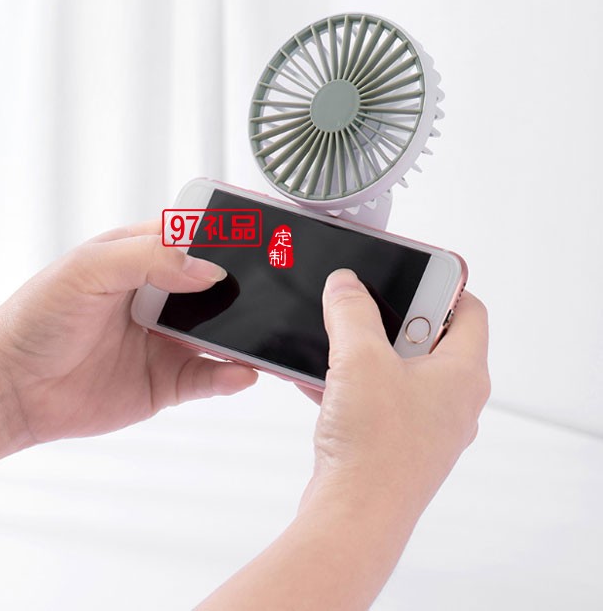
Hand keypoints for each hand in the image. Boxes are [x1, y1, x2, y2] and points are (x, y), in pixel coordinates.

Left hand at [0, 221, 257, 444]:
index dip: (228, 235)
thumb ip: (149, 258)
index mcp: (142, 258)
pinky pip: (209, 378)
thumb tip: (208, 270)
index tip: (262, 235)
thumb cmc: (38, 317)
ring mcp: (166, 340)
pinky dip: (229, 376)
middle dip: (247, 287)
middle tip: (279, 289)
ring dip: (247, 334)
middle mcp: (161, 296)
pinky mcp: (167, 381)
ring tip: (269, 336)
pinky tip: (240, 373)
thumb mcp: (88, 269)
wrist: (11, 387)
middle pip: (218, 287)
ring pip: (222, 334)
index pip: (196, 238)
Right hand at [303, 268, 489, 516]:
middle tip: (361, 307)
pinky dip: (351, 383)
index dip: (442, 285)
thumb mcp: (359, 358)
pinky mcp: (395, 443)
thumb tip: (346, 284)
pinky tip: (317, 379)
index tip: (409, 271)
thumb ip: (351, 310)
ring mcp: (425, 424)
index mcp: (463, 373)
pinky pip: (377, 399)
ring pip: (398, 369)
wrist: (353, 516)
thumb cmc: (375, 447)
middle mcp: (452, 400)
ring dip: (364, 352)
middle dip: (388, 319)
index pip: (469, 309)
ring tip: (334, 342)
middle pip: (429, 337)